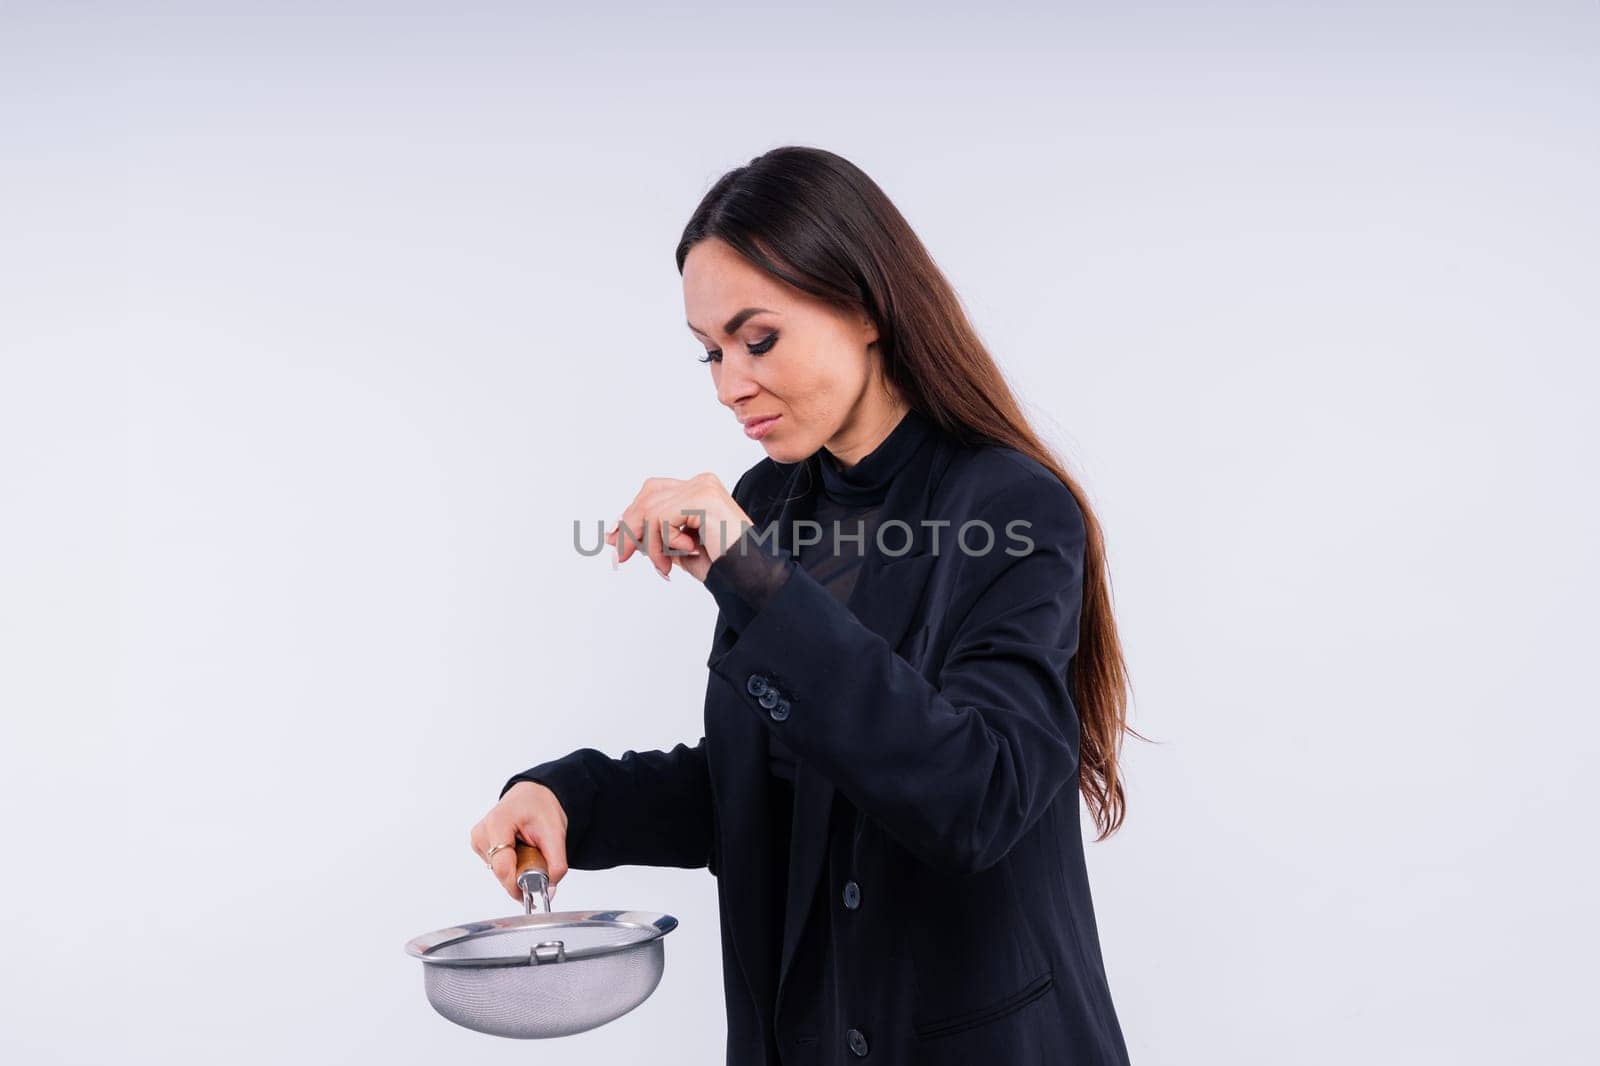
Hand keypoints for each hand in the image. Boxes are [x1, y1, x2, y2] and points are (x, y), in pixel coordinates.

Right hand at [470, 780, 569, 904]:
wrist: (532, 794)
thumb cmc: (540, 806)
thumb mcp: (555, 833)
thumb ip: (556, 865)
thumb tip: (548, 892)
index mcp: (498, 823)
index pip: (503, 867)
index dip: (518, 884)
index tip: (532, 893)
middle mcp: (482, 832)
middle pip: (501, 872)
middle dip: (521, 875)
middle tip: (537, 860)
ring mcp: (478, 840)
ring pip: (499, 873)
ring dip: (517, 869)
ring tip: (527, 849)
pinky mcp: (479, 846)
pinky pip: (497, 867)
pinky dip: (511, 865)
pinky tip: (518, 850)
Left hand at [603, 473, 752, 582]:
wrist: (749, 575)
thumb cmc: (720, 564)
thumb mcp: (675, 550)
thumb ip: (650, 538)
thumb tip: (614, 535)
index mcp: (698, 489)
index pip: (653, 492)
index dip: (631, 515)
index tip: (616, 541)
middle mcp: (701, 482)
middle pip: (648, 496)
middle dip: (630, 528)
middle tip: (621, 557)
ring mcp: (703, 487)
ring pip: (651, 511)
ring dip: (652, 545)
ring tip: (665, 566)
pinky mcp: (702, 499)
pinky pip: (663, 519)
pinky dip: (666, 542)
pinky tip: (687, 551)